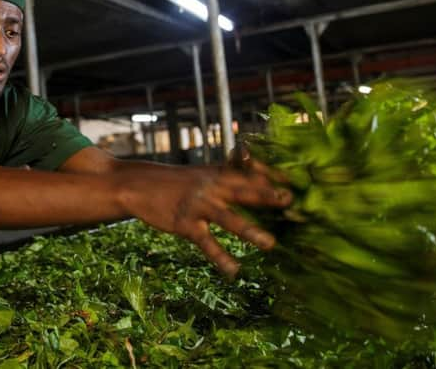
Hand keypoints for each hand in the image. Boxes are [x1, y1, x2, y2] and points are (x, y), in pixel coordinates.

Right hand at [119, 166, 291, 277]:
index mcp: (219, 174)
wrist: (138, 185)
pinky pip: (206, 242)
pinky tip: (235, 270)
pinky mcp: (185, 224)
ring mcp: (198, 206)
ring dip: (250, 230)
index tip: (296, 185)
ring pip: (228, 218)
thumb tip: (253, 164)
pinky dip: (221, 257)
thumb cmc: (177, 181)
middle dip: (268, 197)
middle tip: (291, 204)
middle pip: (244, 190)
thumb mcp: (204, 172)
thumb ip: (229, 172)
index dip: (274, 179)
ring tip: (271, 244)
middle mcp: (212, 187)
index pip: (251, 173)